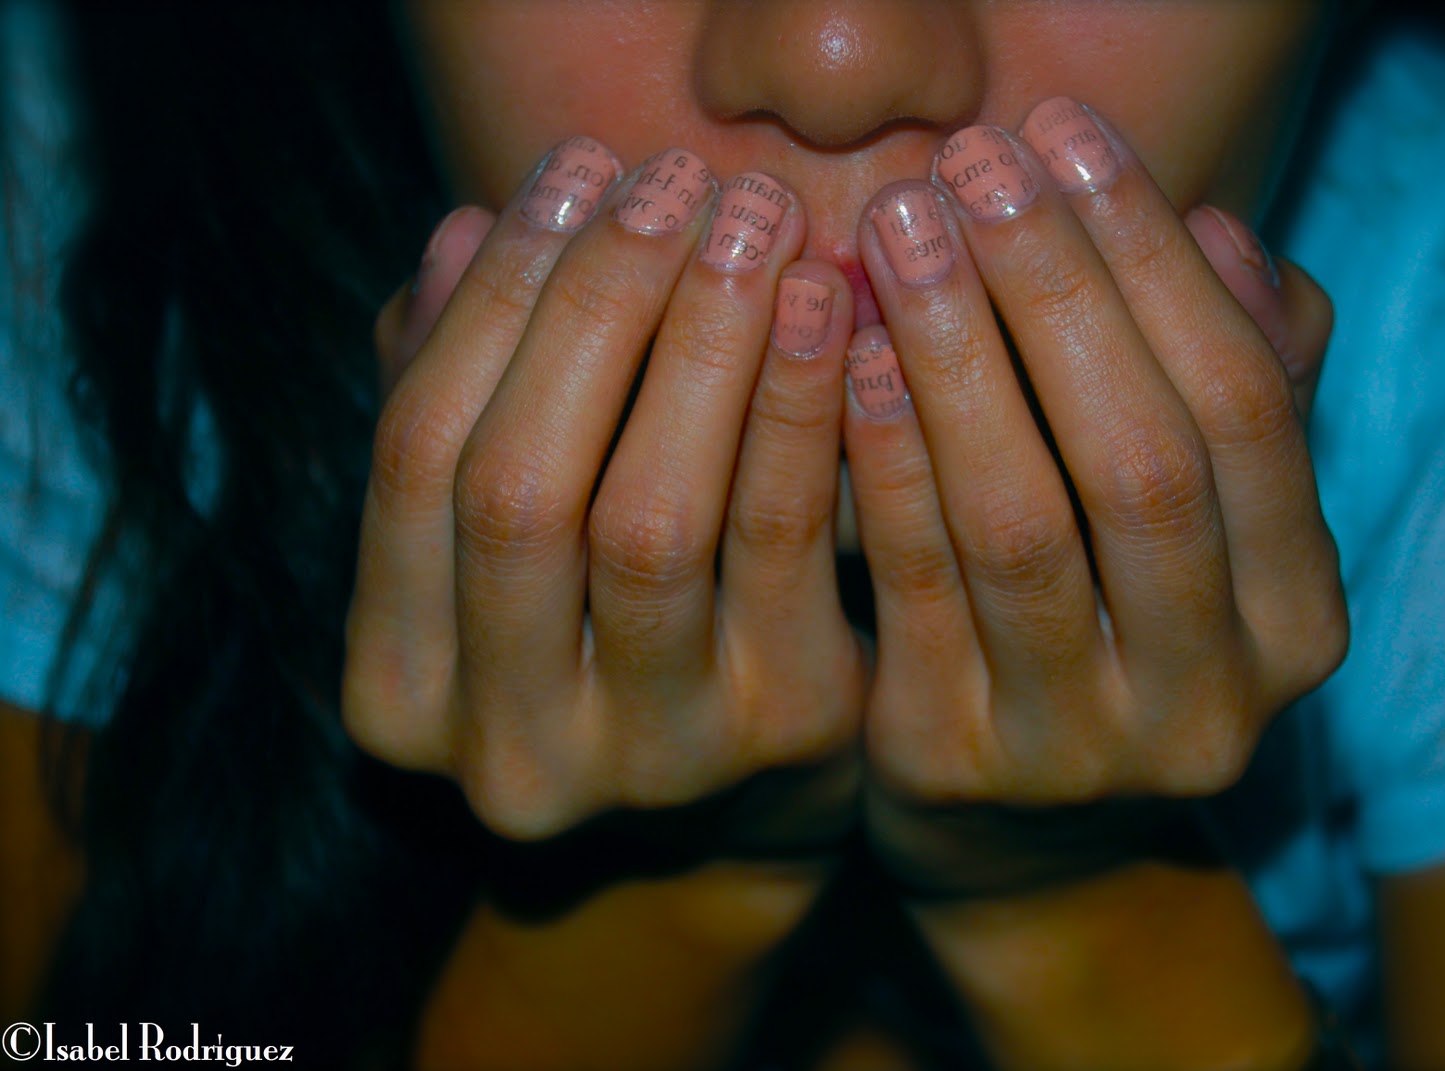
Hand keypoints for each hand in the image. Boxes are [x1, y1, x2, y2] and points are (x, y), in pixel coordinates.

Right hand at [343, 140, 865, 860]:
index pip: (416, 459)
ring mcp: (650, 757)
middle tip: (673, 179)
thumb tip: (466, 235)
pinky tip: (828, 306)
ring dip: (702, 343)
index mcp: (398, 692)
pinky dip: (800, 405)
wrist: (744, 793)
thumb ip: (469, 397)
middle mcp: (506, 749)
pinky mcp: (786, 731)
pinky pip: (789, 541)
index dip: (493, 303)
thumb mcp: (511, 534)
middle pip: (518, 492)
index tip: (570, 171)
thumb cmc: (607, 628)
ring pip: (653, 520)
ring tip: (752, 219)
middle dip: (595, 308)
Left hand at [843, 104, 1346, 895]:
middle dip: (1053, 292)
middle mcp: (1212, 695)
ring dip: (957, 356)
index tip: (1064, 137)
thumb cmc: (1103, 627)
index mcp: (1297, 616)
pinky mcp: (949, 759)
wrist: (1022, 835)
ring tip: (897, 230)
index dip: (1151, 260)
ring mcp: (1079, 745)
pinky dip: (879, 457)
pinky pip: (907, 584)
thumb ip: (1224, 386)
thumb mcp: (1191, 526)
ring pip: (1020, 522)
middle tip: (967, 165)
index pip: (1244, 404)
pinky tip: (842, 352)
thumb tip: (1216, 236)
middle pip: (1140, 460)